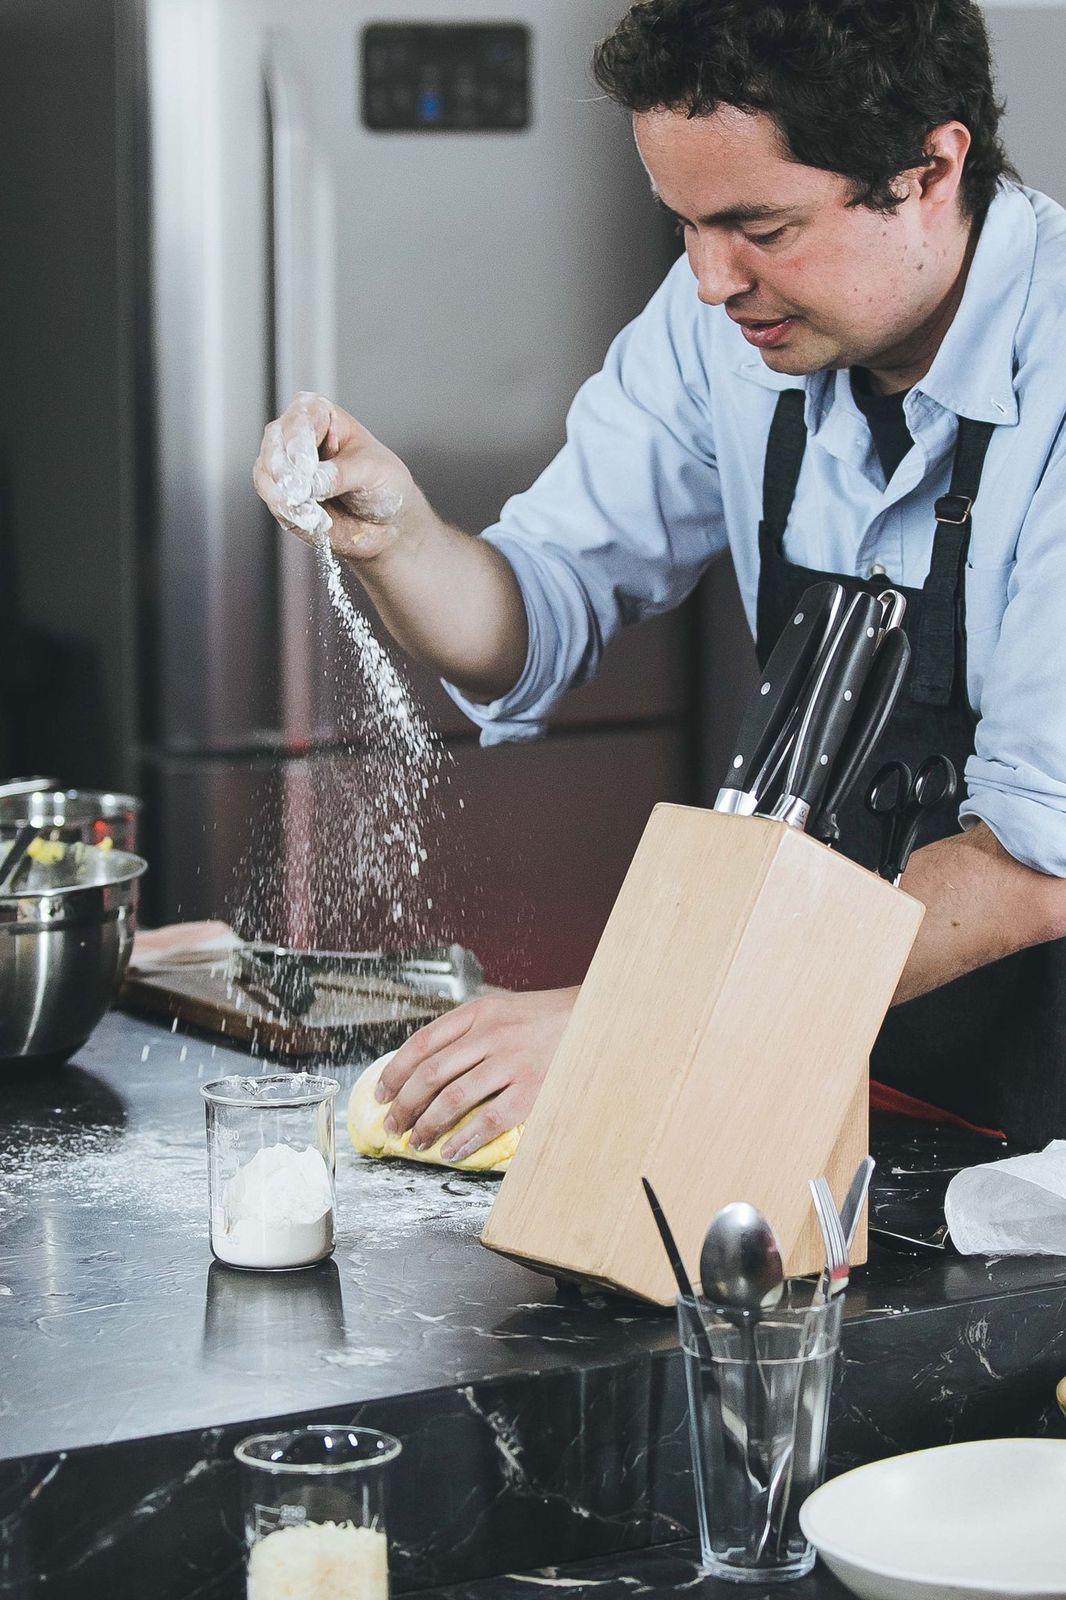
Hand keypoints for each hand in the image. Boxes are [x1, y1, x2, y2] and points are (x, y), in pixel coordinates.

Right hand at [253, 391, 418, 559]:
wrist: (387, 522)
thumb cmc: (383, 483)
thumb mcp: (372, 472)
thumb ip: (341, 474)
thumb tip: (311, 482)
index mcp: (322, 416)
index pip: (300, 418)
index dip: (299, 442)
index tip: (306, 467)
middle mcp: (297, 437)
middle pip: (274, 445)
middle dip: (285, 473)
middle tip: (301, 494)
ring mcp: (286, 467)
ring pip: (266, 476)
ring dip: (286, 500)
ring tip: (315, 517)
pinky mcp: (282, 496)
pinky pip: (274, 503)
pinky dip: (291, 515)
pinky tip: (315, 522)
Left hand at [376, 988, 579, 1161]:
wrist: (599, 1018)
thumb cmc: (549, 1019)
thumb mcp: (504, 1010)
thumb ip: (470, 1032)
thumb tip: (429, 1067)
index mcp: (479, 1013)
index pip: (422, 1043)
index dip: (396, 1071)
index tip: (382, 1093)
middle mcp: (491, 1034)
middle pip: (430, 1073)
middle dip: (405, 1104)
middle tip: (393, 1125)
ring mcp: (512, 1062)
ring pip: (453, 1098)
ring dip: (428, 1125)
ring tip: (417, 1141)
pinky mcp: (533, 1089)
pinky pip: (489, 1120)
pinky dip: (465, 1140)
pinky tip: (452, 1151)